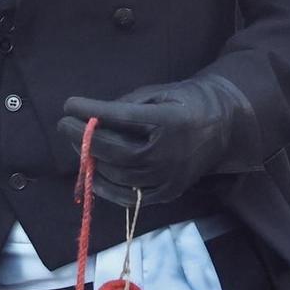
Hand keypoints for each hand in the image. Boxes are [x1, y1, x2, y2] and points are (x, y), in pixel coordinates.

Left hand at [58, 72, 257, 205]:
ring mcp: (170, 177)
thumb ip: (129, 103)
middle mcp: (170, 153)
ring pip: (120, 175)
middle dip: (85, 138)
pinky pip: (130, 197)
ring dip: (91, 160)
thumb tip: (94, 117)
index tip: (70, 104)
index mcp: (171, 121)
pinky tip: (91, 174)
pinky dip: (106, 188)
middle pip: (117, 151)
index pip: (123, 118)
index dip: (92, 112)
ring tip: (78, 145)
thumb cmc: (189, 103)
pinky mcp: (168, 193)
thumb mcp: (162, 91)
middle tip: (64, 124)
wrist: (225, 126)